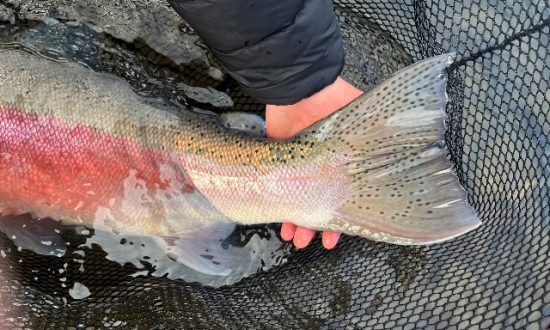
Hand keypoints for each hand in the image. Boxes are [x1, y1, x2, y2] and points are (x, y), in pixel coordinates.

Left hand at [266, 76, 362, 248]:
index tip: (342, 235)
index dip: (347, 217)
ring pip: (299, 202)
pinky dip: (280, 208)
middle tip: (316, 243)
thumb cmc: (332, 101)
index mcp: (344, 161)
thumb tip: (415, 141)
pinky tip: (283, 225)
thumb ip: (379, 135)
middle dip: (319, 225)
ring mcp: (299, 166)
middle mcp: (322, 167)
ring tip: (298, 240)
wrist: (297, 89)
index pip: (347, 195)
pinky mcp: (277, 162)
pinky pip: (278, 191)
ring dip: (300, 223)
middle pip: (321, 202)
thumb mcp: (363, 118)